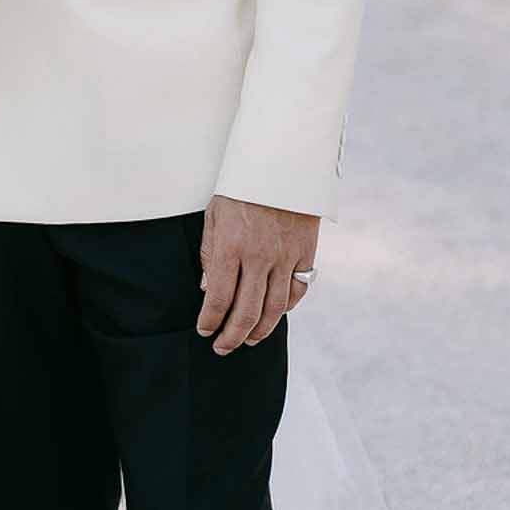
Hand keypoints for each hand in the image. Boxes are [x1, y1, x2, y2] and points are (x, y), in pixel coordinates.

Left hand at [196, 195, 318, 355]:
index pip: (219, 297)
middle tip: (222, 347)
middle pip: (246, 312)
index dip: (210, 320)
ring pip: (274, 309)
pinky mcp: (305, 254)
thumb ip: (210, 253)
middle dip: (232, 336)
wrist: (281, 162)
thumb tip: (208, 289)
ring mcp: (285, 257)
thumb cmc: (241, 186)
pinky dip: (286, 308)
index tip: (204, 330)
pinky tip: (274, 314)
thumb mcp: (215, 214)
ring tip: (248, 340)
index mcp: (231, 245)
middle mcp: (259, 256)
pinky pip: (297, 291)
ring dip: (260, 330)